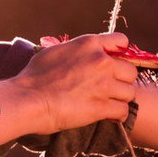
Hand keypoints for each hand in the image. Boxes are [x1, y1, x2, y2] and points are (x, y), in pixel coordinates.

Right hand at [14, 32, 138, 133]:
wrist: (28, 100)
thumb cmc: (34, 77)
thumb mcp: (55, 52)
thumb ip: (75, 50)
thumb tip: (79, 54)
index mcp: (89, 44)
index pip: (121, 40)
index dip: (120, 53)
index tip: (113, 64)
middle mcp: (101, 61)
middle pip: (130, 71)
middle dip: (121, 80)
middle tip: (109, 88)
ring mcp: (103, 84)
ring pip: (129, 92)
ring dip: (119, 99)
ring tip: (107, 103)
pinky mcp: (102, 106)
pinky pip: (123, 111)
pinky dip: (117, 115)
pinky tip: (108, 116)